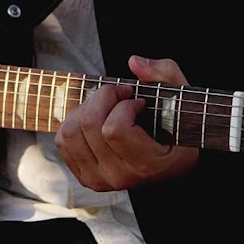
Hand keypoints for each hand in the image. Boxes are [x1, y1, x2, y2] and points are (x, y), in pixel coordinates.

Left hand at [54, 55, 199, 191]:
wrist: (172, 159)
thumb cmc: (176, 126)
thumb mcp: (180, 98)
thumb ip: (165, 73)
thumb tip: (134, 62)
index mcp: (148, 165)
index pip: (114, 130)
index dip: (123, 105)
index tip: (138, 101)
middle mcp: (120, 177)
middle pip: (89, 126)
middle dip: (103, 97)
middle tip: (120, 95)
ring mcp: (100, 180)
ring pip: (71, 132)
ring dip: (87, 108)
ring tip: (107, 107)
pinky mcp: (85, 176)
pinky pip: (62, 142)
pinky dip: (74, 122)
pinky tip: (95, 119)